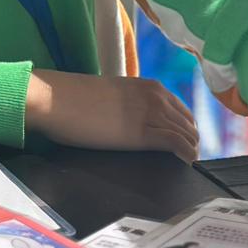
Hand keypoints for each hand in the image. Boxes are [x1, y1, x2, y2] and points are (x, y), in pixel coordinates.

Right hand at [24, 70, 198, 162]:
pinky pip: (177, 143)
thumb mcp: (110, 96)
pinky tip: (187, 162)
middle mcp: (154, 97)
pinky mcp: (142, 133)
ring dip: (191, 148)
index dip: (186, 127)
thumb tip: (126, 122)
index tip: (184, 141)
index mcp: (147, 86)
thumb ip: (127, 106)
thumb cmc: (71, 99)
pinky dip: (187, 153)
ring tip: (188, 161)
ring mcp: (150, 114)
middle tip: (188, 155)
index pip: (181, 109)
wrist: (55, 99)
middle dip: (191, 140)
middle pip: (189, 123)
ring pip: (187, 134)